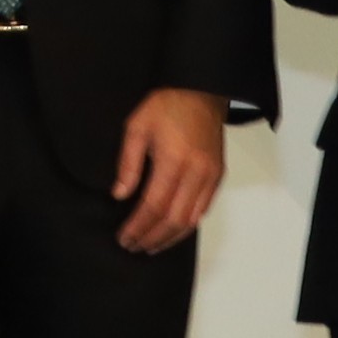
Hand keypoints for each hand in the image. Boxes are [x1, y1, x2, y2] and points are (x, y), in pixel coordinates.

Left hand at [109, 84, 223, 254]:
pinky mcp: (218, 175)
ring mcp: (211, 175)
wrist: (200, 91)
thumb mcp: (136, 128)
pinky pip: (203, 209)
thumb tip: (119, 195)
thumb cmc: (166, 105)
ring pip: (192, 220)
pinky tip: (172, 230)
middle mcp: (196, 172)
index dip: (138, 227)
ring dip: (170, 237)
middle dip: (152, 237)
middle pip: (174, 219)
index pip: (154, 206)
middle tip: (134, 246)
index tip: (124, 238)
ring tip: (151, 245)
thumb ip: (128, 164)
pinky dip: (187, 225)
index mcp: (174, 160)